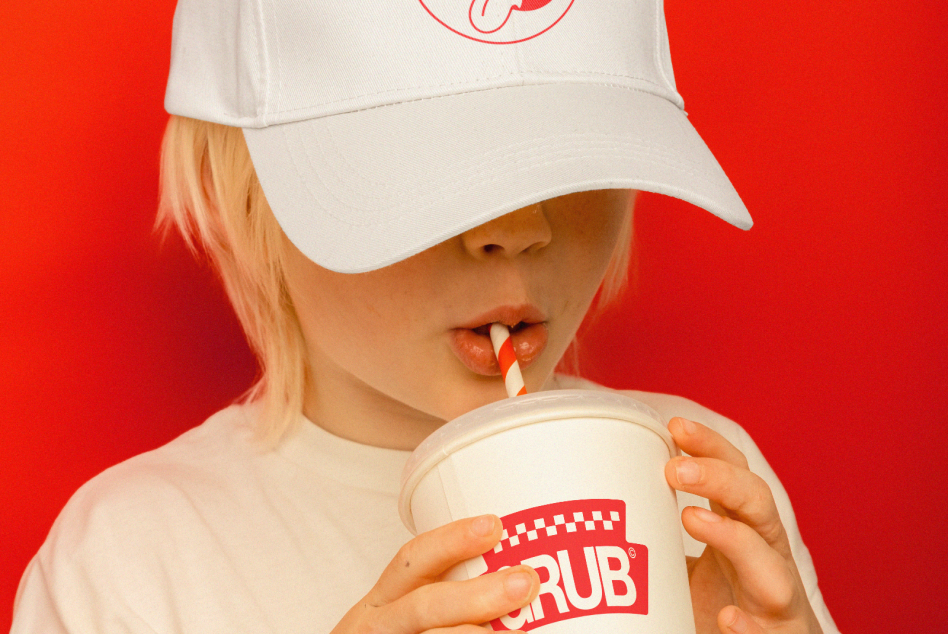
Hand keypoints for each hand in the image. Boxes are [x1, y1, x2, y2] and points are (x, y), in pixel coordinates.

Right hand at [332, 515, 539, 633]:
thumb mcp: (403, 617)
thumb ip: (446, 598)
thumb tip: (516, 580)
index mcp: (383, 600)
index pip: (412, 559)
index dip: (451, 539)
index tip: (493, 525)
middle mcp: (380, 624)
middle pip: (426, 604)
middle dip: (477, 593)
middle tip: (524, 583)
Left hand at [664, 417, 823, 633]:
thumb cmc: (719, 605)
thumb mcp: (685, 563)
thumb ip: (654, 539)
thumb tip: (589, 514)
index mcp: (744, 528)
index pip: (736, 473)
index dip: (711, 448)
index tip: (675, 425)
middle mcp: (768, 555)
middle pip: (757, 503)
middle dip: (720, 479)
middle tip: (675, 470)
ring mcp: (777, 598)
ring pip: (771, 564)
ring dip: (733, 539)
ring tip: (691, 519)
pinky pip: (768, 631)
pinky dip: (748, 625)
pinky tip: (727, 617)